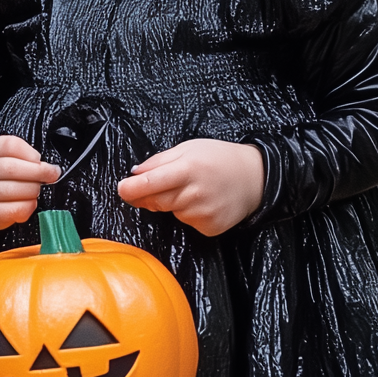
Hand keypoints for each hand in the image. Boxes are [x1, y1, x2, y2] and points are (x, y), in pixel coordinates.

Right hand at [0, 134, 61, 230]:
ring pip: (12, 190)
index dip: (29, 153)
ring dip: (33, 190)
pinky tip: (31, 202)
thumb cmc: (3, 176)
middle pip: (10, 168)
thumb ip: (27, 157)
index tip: (39, 160)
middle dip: (38, 172)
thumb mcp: (10, 157)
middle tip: (51, 175)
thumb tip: (50, 169)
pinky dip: (28, 206)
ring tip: (37, 189)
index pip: (9, 145)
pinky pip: (14, 209)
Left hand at [117, 138, 264, 235]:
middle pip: (155, 201)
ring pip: (171, 212)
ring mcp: (203, 213)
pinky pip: (187, 222)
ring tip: (194, 189)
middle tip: (162, 184)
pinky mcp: (210, 227)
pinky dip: (189, 214)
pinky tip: (204, 202)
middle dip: (149, 195)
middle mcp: (194, 193)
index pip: (149, 183)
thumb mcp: (189, 148)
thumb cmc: (220, 159)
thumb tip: (135, 174)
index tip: (122, 189)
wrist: (255, 178)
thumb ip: (159, 161)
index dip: (130, 189)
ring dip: (173, 203)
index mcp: (187, 169)